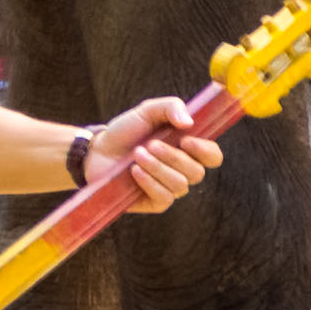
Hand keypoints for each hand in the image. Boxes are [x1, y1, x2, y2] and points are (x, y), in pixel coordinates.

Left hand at [84, 93, 218, 214]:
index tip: (186, 139)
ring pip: (180, 184)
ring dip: (157, 167)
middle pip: (197, 172)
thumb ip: (171, 107)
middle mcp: (183, 170)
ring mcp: (171, 188)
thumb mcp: (147, 111)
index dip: (205, 150)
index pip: (213, 156)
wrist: (97, 151)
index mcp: (187, 149)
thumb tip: (189, 122)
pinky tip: (134, 171)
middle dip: (172, 157)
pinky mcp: (156, 202)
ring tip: (137, 154)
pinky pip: (165, 197)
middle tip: (150, 144)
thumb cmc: (126, 132)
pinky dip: (149, 182)